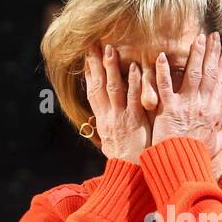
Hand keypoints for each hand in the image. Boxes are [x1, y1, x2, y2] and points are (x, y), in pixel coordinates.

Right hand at [84, 42, 150, 162]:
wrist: (131, 176)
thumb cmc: (124, 162)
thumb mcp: (109, 146)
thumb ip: (105, 132)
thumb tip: (98, 127)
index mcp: (102, 122)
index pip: (93, 93)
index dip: (89, 75)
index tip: (87, 58)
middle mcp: (108, 117)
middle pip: (99, 86)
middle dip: (95, 65)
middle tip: (93, 45)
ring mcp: (120, 117)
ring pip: (114, 88)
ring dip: (111, 68)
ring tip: (110, 49)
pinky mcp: (135, 120)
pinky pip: (132, 97)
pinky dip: (133, 82)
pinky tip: (134, 67)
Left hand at [150, 31, 221, 159]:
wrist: (182, 167)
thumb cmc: (196, 158)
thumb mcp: (215, 146)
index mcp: (214, 114)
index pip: (221, 85)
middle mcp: (203, 106)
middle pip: (209, 74)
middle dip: (212, 53)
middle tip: (213, 36)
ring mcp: (186, 106)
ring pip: (192, 74)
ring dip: (196, 54)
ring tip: (198, 38)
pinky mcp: (168, 110)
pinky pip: (165, 86)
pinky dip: (163, 71)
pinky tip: (162, 56)